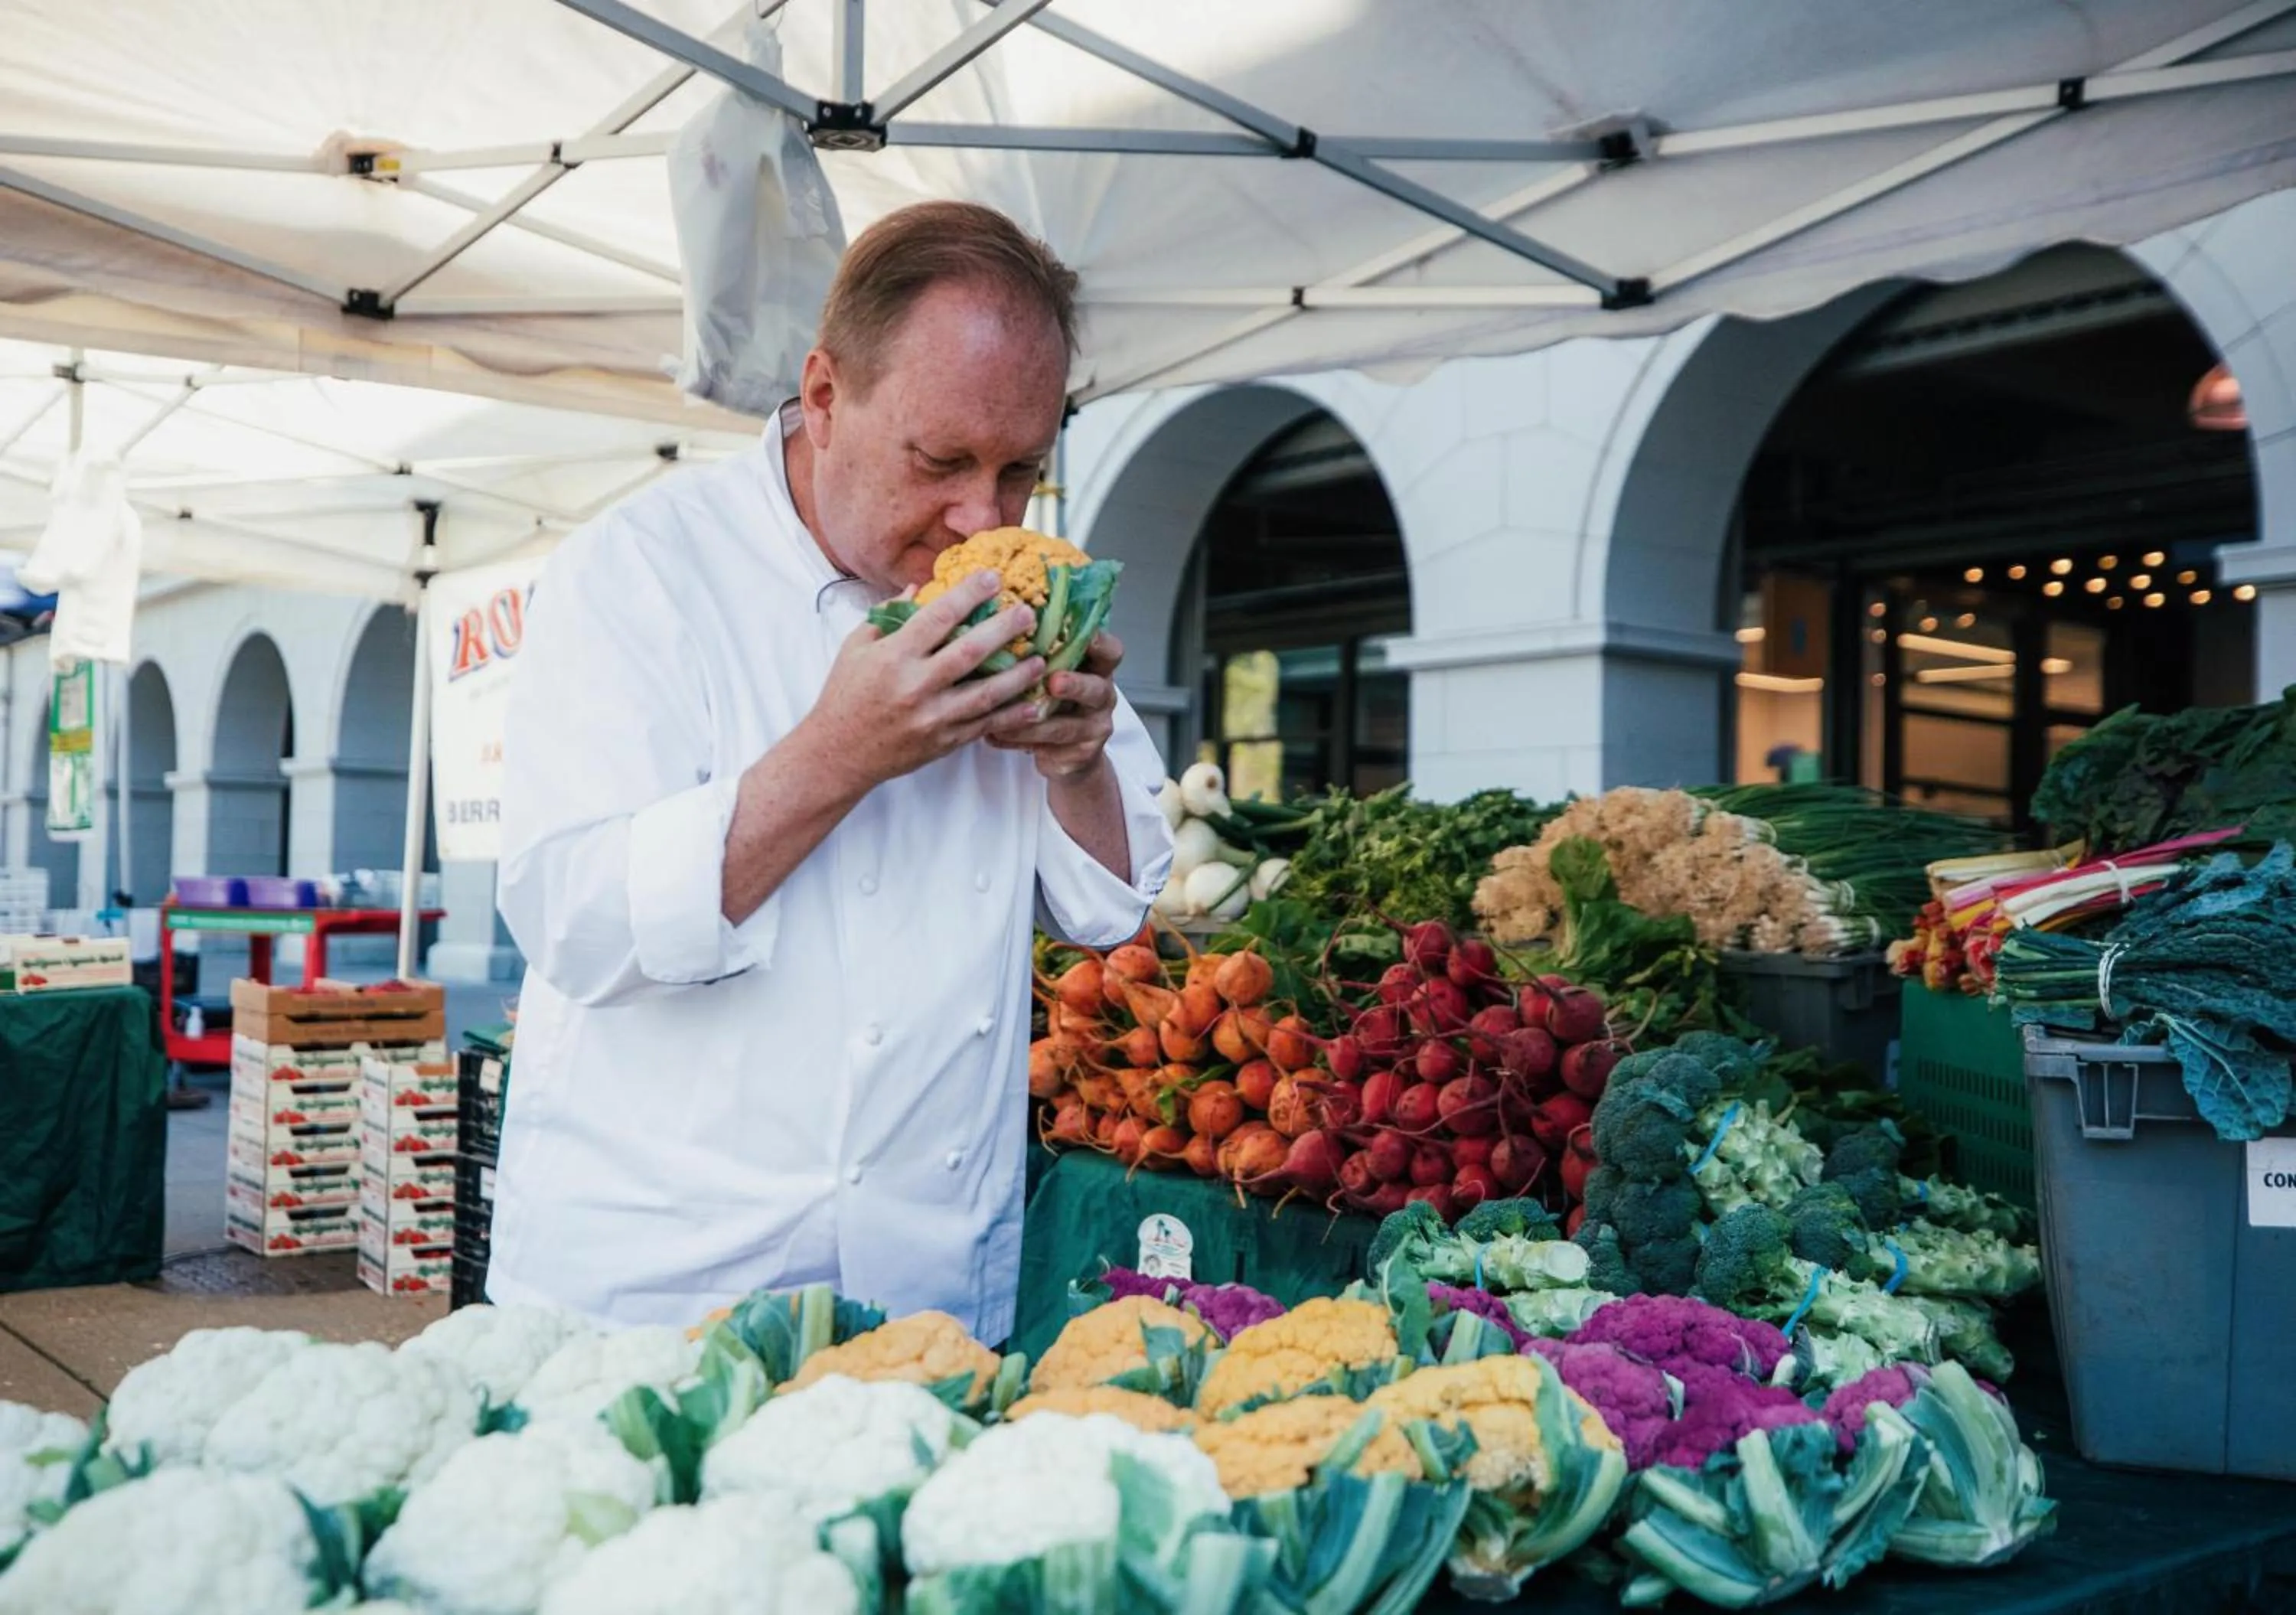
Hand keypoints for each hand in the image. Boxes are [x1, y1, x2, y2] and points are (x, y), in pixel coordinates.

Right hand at [801, 570, 1045, 790]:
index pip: (938, 617)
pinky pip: (984, 726)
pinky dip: (1011, 716)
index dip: (969, 594)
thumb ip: (889, 616)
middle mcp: (915, 686)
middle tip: (1027, 612)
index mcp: (893, 656)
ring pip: (986, 693)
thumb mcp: (856, 648)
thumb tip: (919, 588)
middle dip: (1003, 629)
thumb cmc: (845, 695)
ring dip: (1018, 675)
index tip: (993, 578)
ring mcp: (932, 717)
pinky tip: (1032, 704)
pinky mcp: (943, 742)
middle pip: (970, 652)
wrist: (838, 753)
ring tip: (1041, 659)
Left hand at [989, 629, 1123, 779]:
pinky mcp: (1081, 754)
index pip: (1110, 651)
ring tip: (1003, 719)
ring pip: (1065, 726)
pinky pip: (1047, 748)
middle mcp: (1102, 696)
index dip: (1099, 642)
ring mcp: (1095, 727)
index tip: (1081, 635)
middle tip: (1053, 682)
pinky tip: (993, 735)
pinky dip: (1017, 741)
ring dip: (1031, 722)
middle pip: (1096, 689)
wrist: (1066, 752)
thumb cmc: (1052, 698)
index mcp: (1098, 669)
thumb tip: (998, 622)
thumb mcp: (1052, 671)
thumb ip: (1040, 652)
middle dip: (1075, 685)